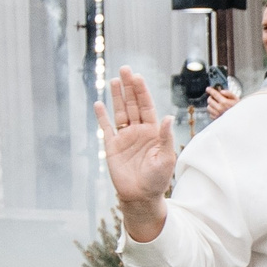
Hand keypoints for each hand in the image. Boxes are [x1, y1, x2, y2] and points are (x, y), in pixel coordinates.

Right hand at [96, 67, 178, 239]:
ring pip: (119, 112)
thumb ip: (165, 137)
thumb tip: (167, 117)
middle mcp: (139, 131)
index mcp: (153, 132)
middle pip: (132, 104)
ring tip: (114, 80)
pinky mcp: (112, 146)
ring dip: (117, 96)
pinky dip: (102, 116)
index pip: (147, 106)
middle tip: (125, 70)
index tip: (137, 77)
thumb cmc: (157, 180)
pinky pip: (106, 128)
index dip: (141, 91)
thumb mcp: (166, 158)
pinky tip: (99, 103)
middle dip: (129, 87)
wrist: (141, 196)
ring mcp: (125, 138)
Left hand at [205, 85, 239, 119]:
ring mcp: (217, 114)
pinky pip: (210, 114)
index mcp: (224, 102)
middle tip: (214, 97)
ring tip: (216, 105)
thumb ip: (229, 93)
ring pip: (208, 107)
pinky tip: (217, 111)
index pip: (214, 94)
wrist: (241, 119)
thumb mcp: (236, 99)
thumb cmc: (238, 108)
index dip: (210, 90)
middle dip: (211, 97)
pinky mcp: (216, 119)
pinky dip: (212, 112)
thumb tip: (221, 91)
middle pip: (209, 100)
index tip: (208, 89)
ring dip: (211, 105)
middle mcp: (219, 108)